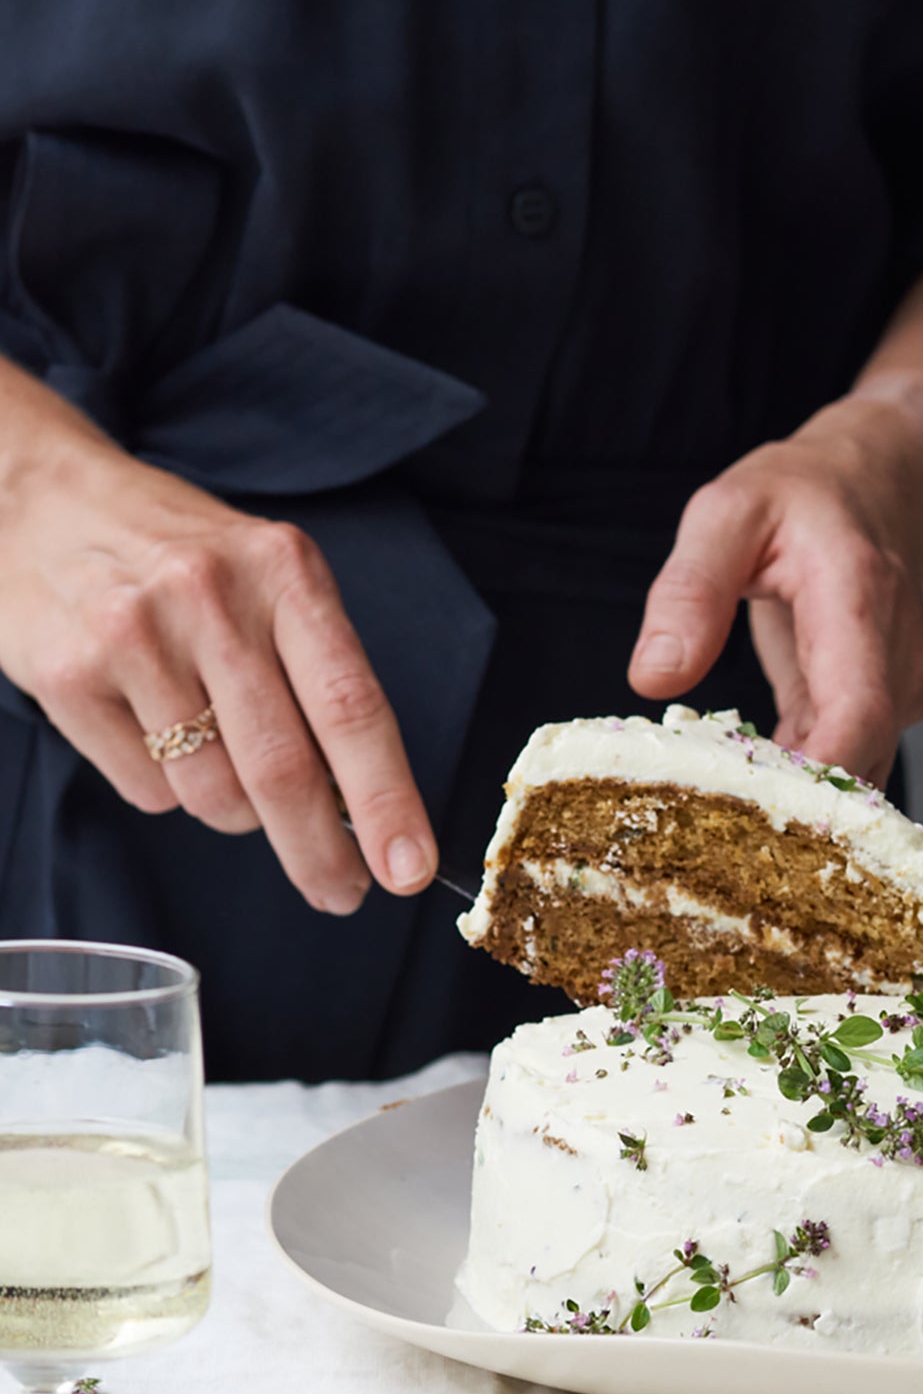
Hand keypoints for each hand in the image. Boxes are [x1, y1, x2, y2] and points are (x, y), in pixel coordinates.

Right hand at [0, 387, 435, 913]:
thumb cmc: (180, 556)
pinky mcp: (69, 676)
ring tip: (217, 754)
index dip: (388, 801)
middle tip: (342, 892)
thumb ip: (315, 676)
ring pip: (213, 794)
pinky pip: (147, 791)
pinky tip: (152, 730)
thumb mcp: (268, 580)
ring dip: (234, 811)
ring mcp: (134, 636)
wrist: (41, 501)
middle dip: (320, 852)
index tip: (409, 870)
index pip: (351, 707)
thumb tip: (363, 807)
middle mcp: (211, 598)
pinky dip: (168, 790)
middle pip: (282, 770)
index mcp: (284, 572)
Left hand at [628, 394, 922, 786]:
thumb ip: (689, 591)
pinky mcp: (880, 710)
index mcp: (857, 600)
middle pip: (863, 760)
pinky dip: (803, 789)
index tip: (755, 814)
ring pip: (861, 775)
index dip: (817, 778)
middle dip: (797, 809)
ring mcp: (897, 687)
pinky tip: (748, 798)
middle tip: (714, 839)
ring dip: (799, 805)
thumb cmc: (798, 495)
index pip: (858, 712)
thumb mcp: (725, 515)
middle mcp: (896, 654)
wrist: (876, 483)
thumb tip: (654, 676)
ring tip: (723, 824)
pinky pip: (848, 766)